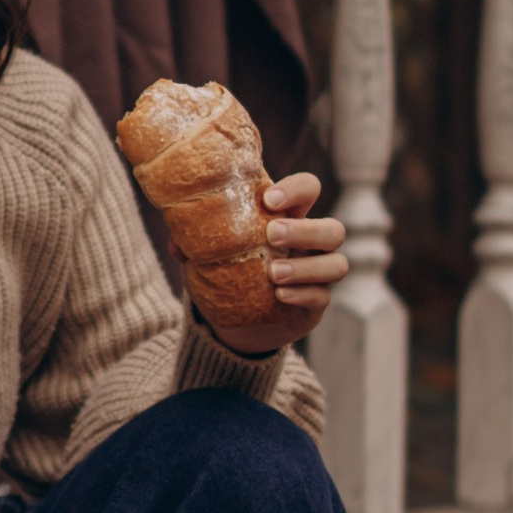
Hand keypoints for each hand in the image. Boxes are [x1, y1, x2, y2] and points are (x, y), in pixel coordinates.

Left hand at [196, 172, 347, 354]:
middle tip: (271, 234)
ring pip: (336, 264)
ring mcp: (317, 275)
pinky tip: (279, 296)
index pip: (309, 190)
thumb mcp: (207, 255)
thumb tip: (176, 238)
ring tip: (272, 273)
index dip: (297, 189)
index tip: (269, 199)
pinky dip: (302, 294)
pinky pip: (322, 297)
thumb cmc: (227, 273)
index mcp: (289, 218)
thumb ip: (194, 243)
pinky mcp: (315, 305)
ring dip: (306, 267)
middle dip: (304, 230)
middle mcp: (311, 245)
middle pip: (333, 229)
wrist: (235, 322)